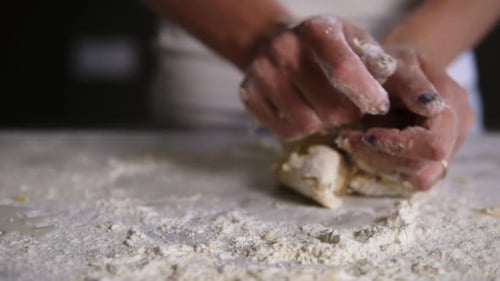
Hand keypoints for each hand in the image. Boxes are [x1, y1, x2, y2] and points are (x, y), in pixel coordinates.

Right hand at [239, 16, 397, 138]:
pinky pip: (286, 132)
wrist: (272, 42)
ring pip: (307, 124)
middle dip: (347, 113)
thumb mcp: (351, 39)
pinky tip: (304, 112)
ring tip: (325, 110)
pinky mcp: (249, 94)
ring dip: (324, 124)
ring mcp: (263, 73)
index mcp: (315, 30)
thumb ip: (373, 58)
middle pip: (329, 106)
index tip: (380, 106)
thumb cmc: (323, 47)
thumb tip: (384, 79)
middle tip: (348, 107)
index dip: (366, 94)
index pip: (343, 69)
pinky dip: (301, 130)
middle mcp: (284, 48)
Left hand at [338, 49, 474, 189]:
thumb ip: (412, 83)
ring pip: (418, 178)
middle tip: (348, 138)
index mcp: (454, 105)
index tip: (367, 135)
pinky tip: (366, 147)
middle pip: (426, 168)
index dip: (399, 145)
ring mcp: (448, 150)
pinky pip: (410, 176)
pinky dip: (384, 165)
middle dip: (383, 157)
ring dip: (380, 163)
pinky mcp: (430, 160)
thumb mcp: (399, 62)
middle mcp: (457, 132)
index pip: (434, 144)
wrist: (402, 70)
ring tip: (353, 140)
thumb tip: (430, 106)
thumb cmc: (397, 63)